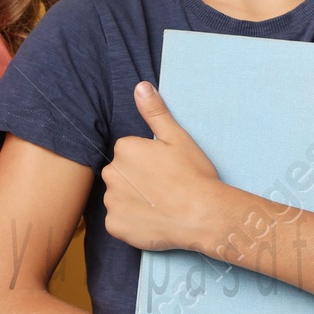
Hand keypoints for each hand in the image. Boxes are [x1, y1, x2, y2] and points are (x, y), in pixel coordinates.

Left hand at [101, 82, 227, 253]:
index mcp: (124, 149)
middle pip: (121, 174)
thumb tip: (140, 87)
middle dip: (137, 179)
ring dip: (133, 201)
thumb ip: (154, 111)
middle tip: (164, 187)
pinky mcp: (115, 227)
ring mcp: (111, 202)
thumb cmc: (193, 174)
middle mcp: (111, 173)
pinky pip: (118, 221)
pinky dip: (131, 222)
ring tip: (160, 205)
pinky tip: (152, 220)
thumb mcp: (177, 137)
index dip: (149, 160)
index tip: (166, 169)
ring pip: (119, 197)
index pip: (129, 152)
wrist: (203, 215)